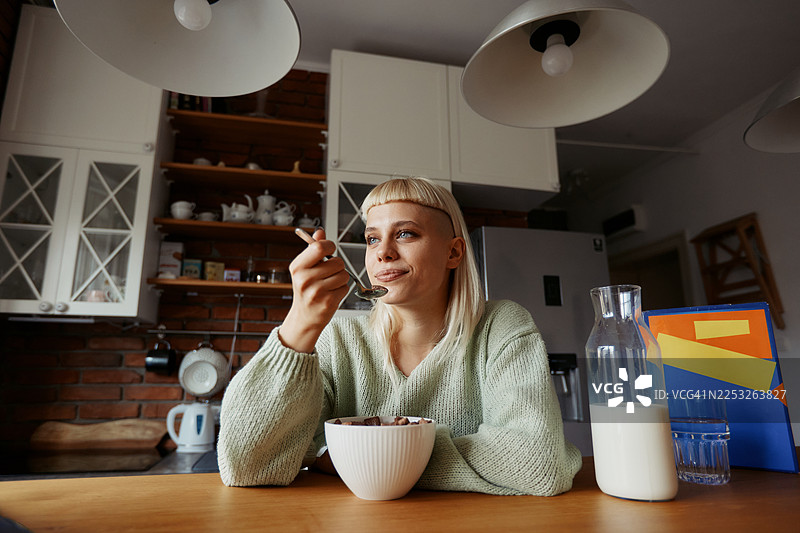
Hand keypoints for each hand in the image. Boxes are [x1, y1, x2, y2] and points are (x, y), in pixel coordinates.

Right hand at [278, 228, 349, 351]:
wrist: (304, 317)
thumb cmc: (306, 289)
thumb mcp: (305, 268)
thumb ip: (313, 249)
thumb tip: (320, 231)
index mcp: (297, 267)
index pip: (319, 247)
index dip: (329, 246)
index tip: (330, 250)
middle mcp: (304, 279)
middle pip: (337, 262)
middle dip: (337, 266)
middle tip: (328, 273)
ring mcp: (316, 292)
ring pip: (344, 275)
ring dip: (341, 278)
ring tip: (330, 284)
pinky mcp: (328, 302)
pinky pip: (345, 288)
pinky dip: (342, 290)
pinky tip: (331, 294)